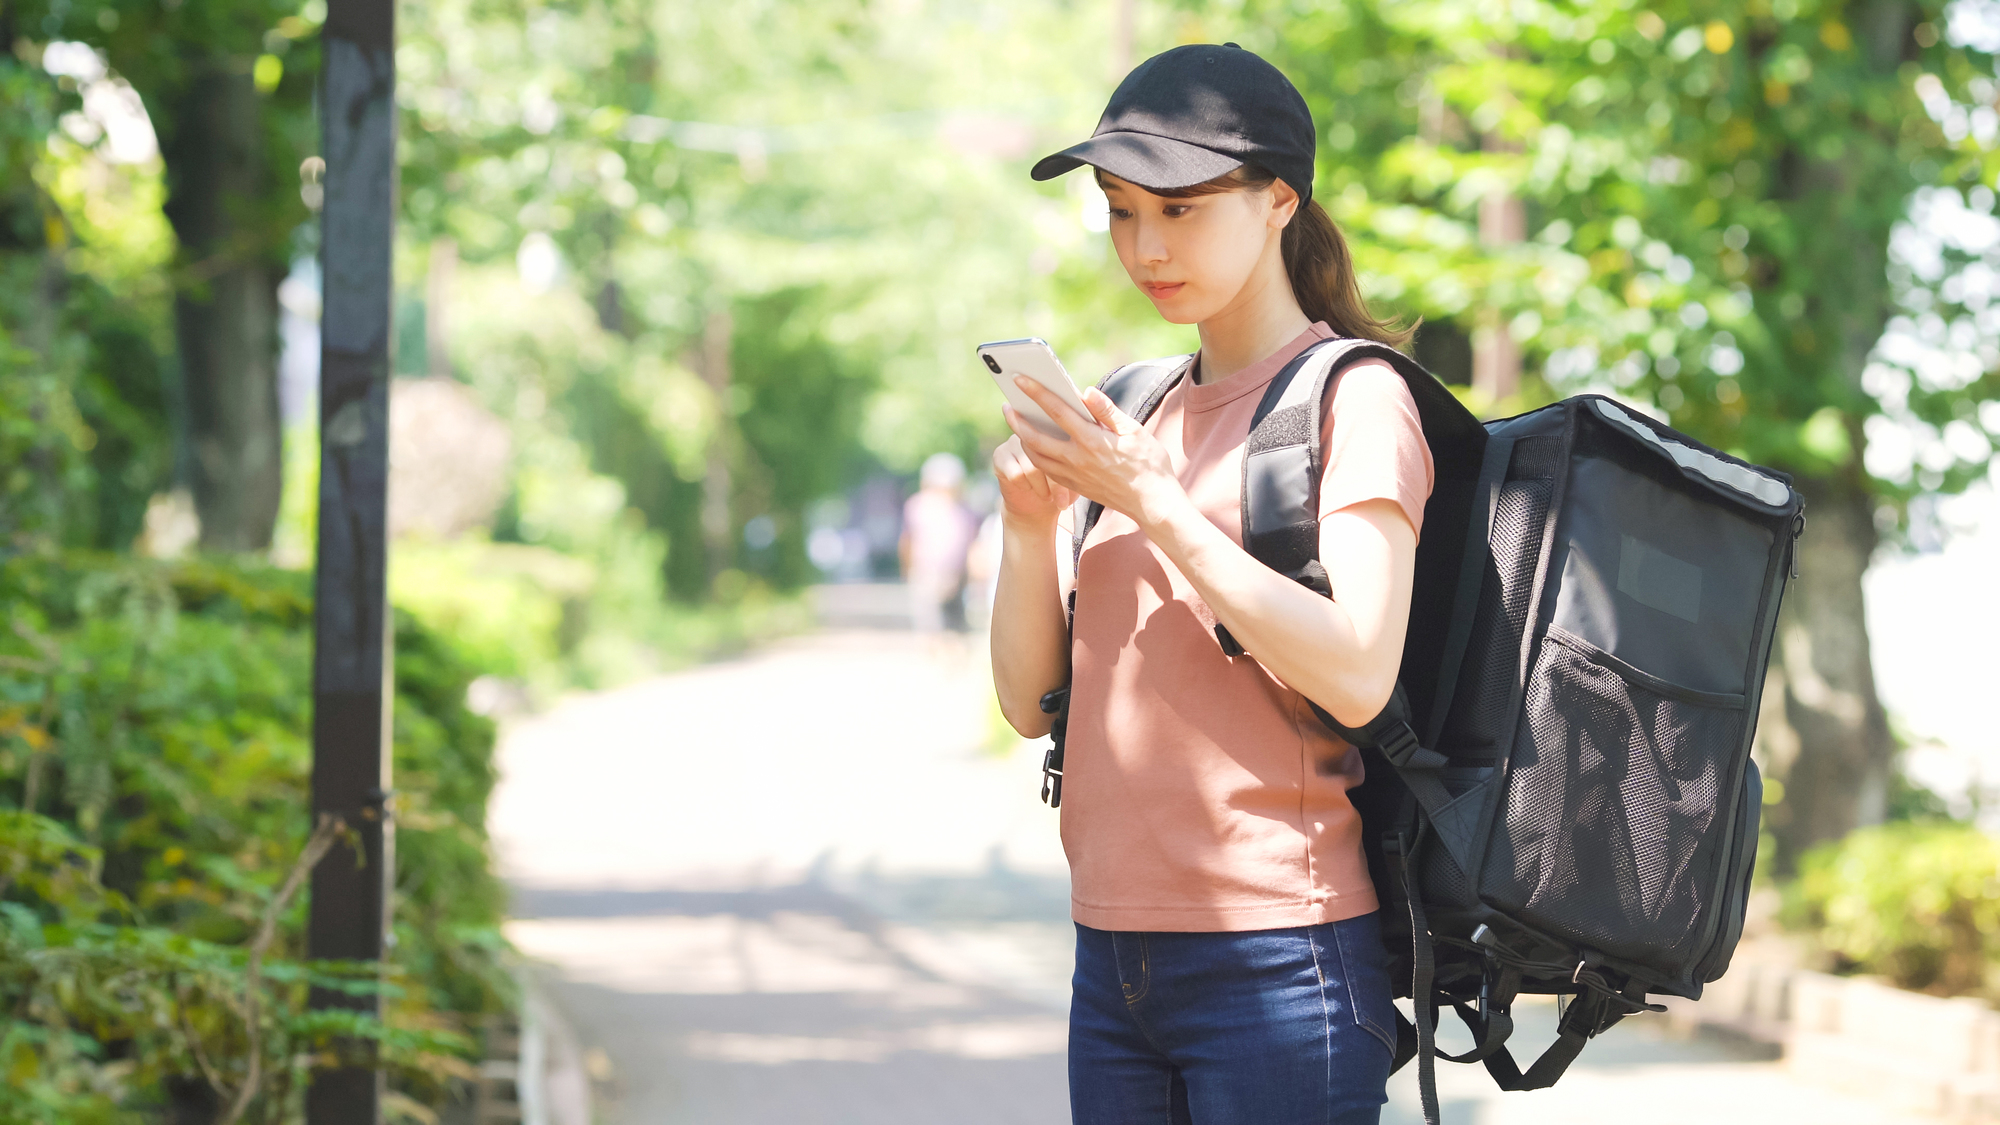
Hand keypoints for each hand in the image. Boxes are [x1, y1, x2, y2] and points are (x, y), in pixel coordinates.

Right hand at [992, 434, 1073, 526]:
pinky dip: (1025, 486)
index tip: (1077, 485)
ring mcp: (1013, 441)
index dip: (1069, 464)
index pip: (1062, 442)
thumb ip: (1078, 462)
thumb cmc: (1061, 486)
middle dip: (1055, 482)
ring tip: (1047, 496)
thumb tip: (1083, 463)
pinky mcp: (1000, 455)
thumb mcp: (1075, 475)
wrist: (1036, 506)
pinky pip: (1016, 474)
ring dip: (1041, 487)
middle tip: (1063, 501)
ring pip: (1031, 466)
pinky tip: (1028, 489)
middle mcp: (1032, 431)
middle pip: (1047, 453)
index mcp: (1052, 429)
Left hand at [1004, 376, 1185, 529]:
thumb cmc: (1149, 463)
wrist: (1152, 503)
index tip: (1020, 379)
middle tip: (1007, 406)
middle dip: (1017, 420)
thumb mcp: (1134, 431)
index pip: (1058, 411)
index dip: (1037, 393)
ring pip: (1036, 457)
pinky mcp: (1075, 486)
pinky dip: (1035, 455)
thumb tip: (1086, 392)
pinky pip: (1046, 470)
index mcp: (1093, 441)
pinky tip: (1034, 445)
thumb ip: (1107, 411)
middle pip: (1036, 438)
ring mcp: (1074, 475)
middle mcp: (1078, 459)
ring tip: (1017, 424)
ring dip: (1022, 439)